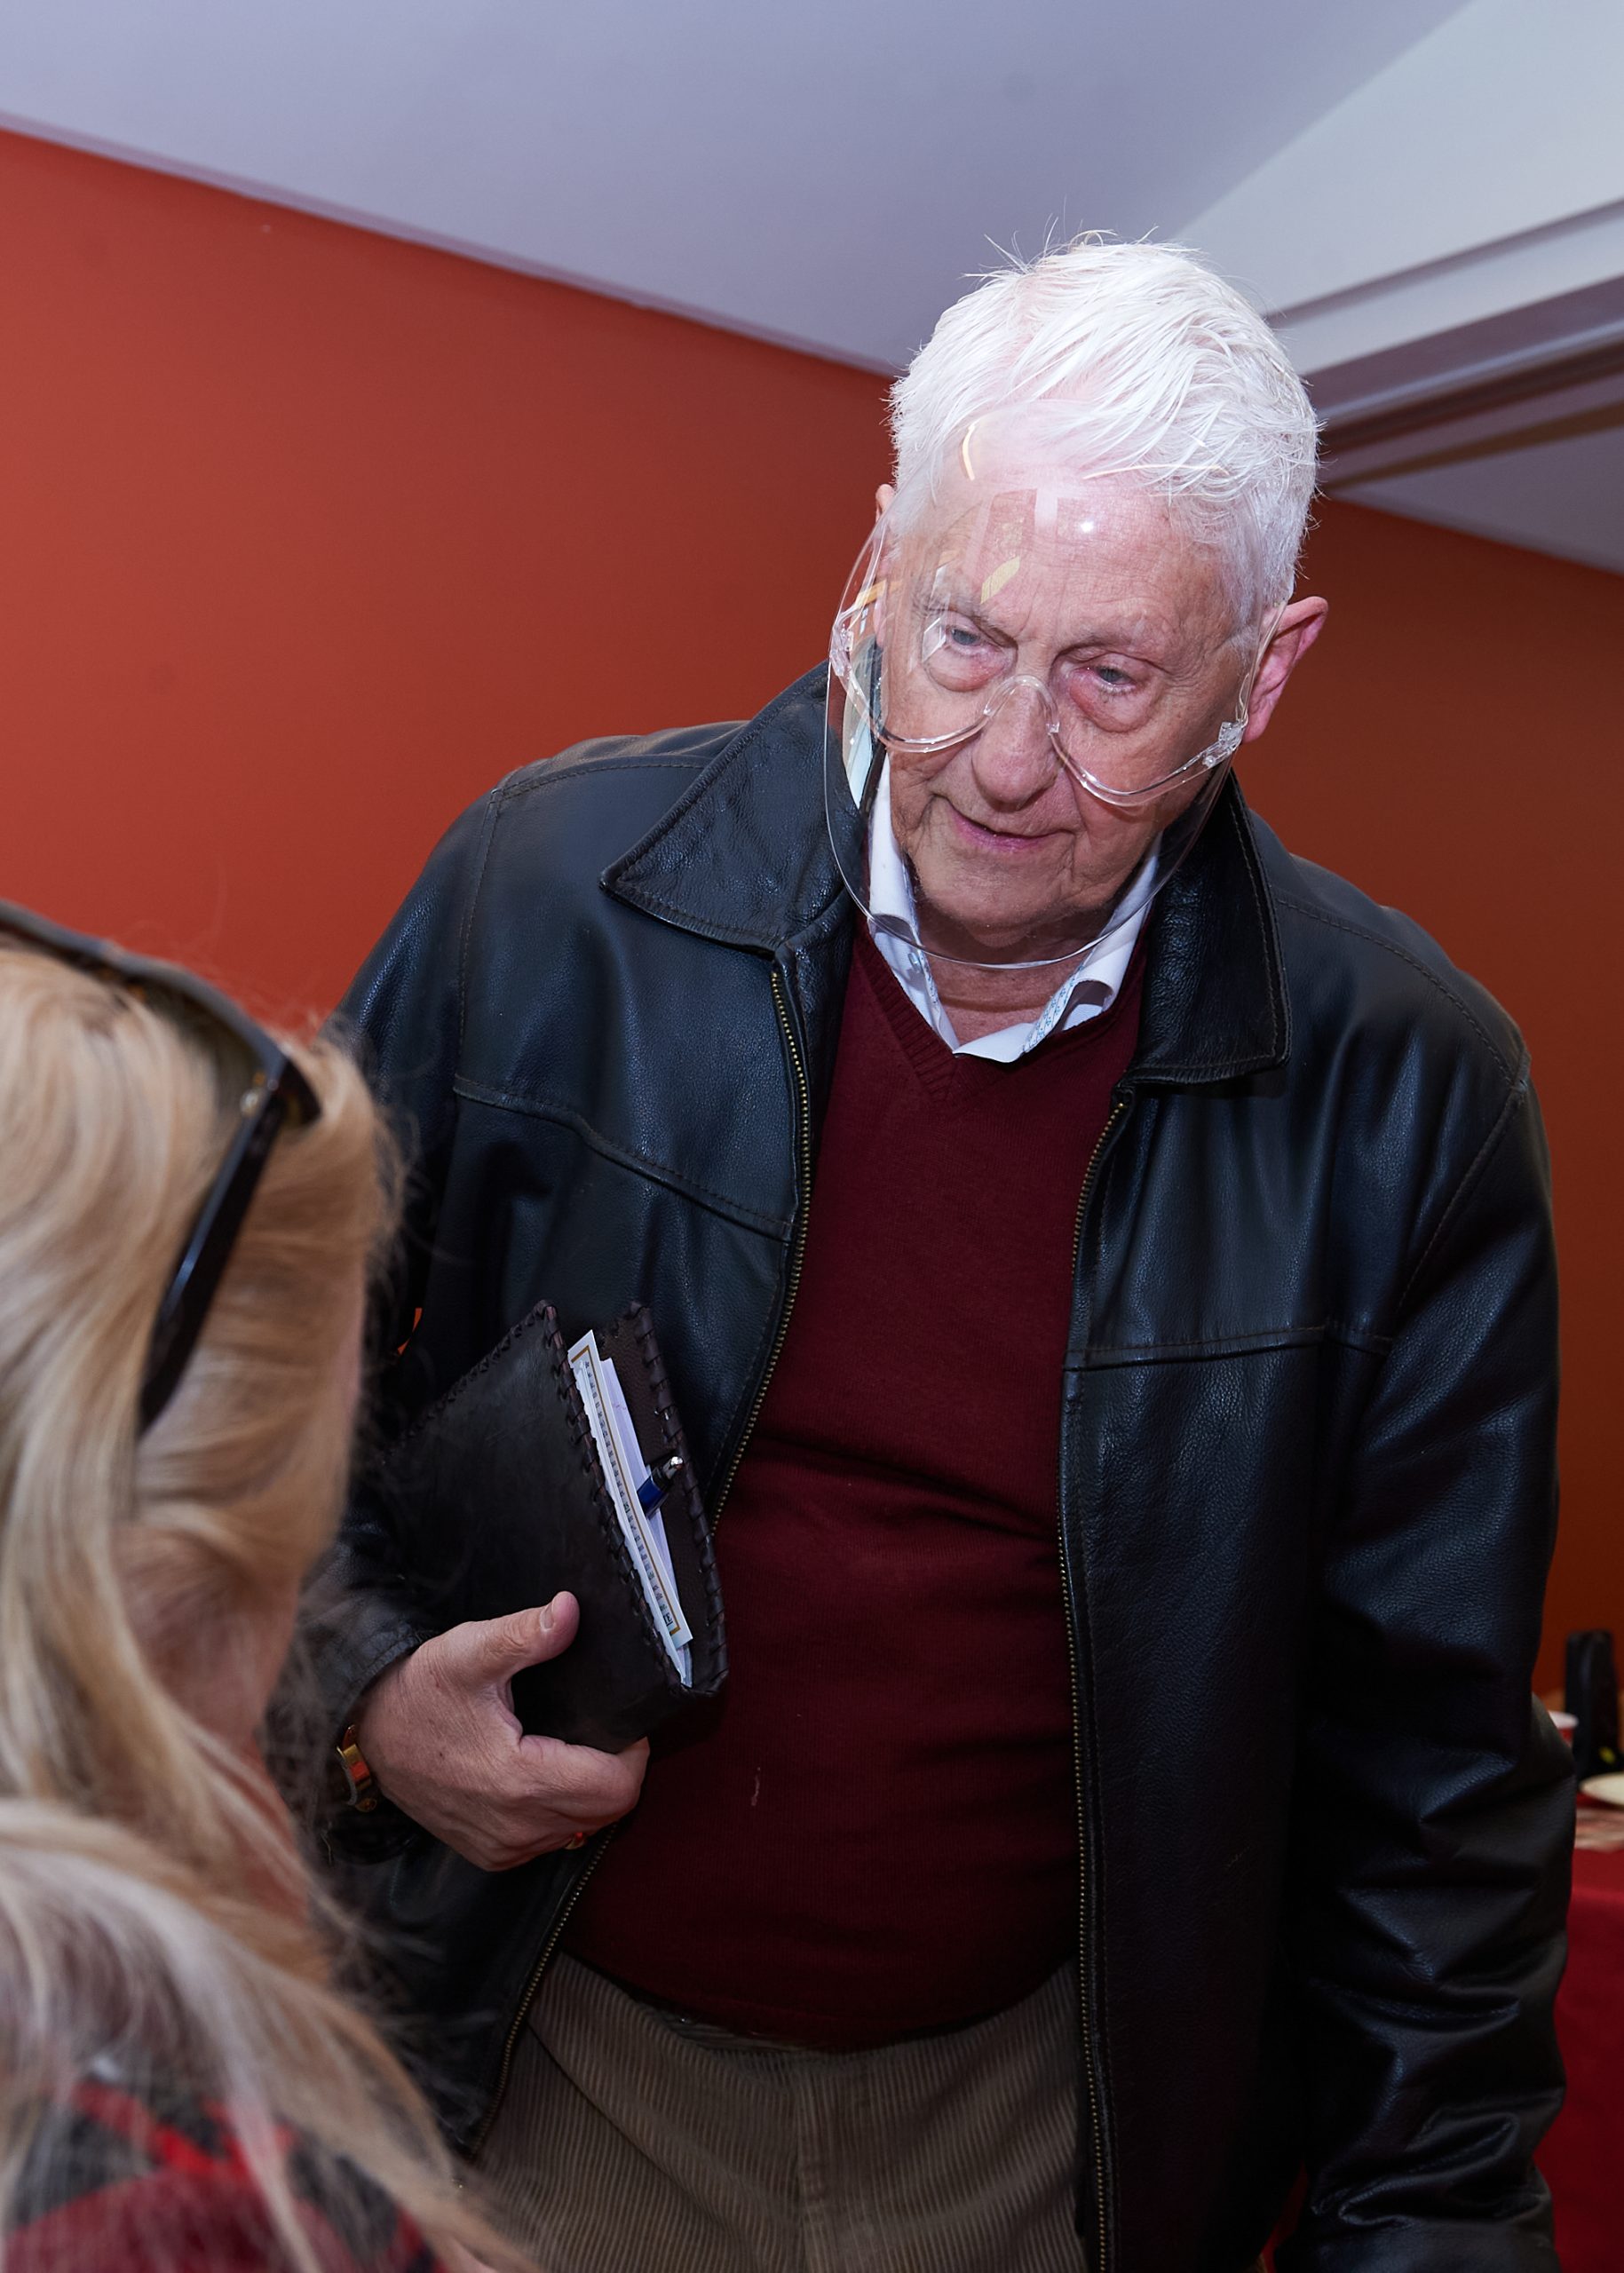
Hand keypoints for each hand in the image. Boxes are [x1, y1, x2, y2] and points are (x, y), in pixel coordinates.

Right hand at [355, 1593, 647, 1869]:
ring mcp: (503, 1848)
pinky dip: (564, 1811)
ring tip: (576, 1745)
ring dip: (592, 1792)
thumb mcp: (470, 1651)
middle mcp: (515, 1828)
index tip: (622, 1719)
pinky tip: (550, 1773)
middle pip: (609, 1810)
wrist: (368, 1735)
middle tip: (602, 1726)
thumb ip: (526, 1634)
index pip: (617, 1787)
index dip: (632, 1751)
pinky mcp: (492, 1855)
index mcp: (519, 1781)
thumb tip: (570, 1610)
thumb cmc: (420, 1691)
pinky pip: (553, 1839)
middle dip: (618, 1769)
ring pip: (584, 1827)